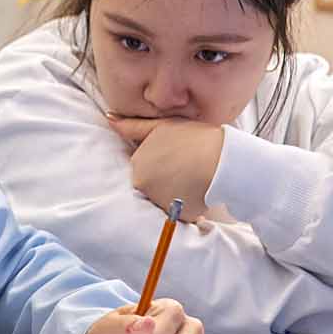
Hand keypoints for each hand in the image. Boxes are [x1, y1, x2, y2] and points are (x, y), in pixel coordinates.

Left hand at [108, 116, 224, 221]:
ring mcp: (159, 201)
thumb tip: (109, 118)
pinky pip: (180, 212)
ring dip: (177, 192)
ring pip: (165, 199)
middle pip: (152, 185)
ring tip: (194, 178)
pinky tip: (199, 191)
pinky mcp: (176, 215)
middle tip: (187, 168)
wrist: (223, 160)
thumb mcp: (161, 126)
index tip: (176, 159)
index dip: (162, 164)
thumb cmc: (195, 139)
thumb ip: (132, 126)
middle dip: (166, 179)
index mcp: (137, 164)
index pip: (144, 169)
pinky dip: (188, 206)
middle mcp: (143, 185)